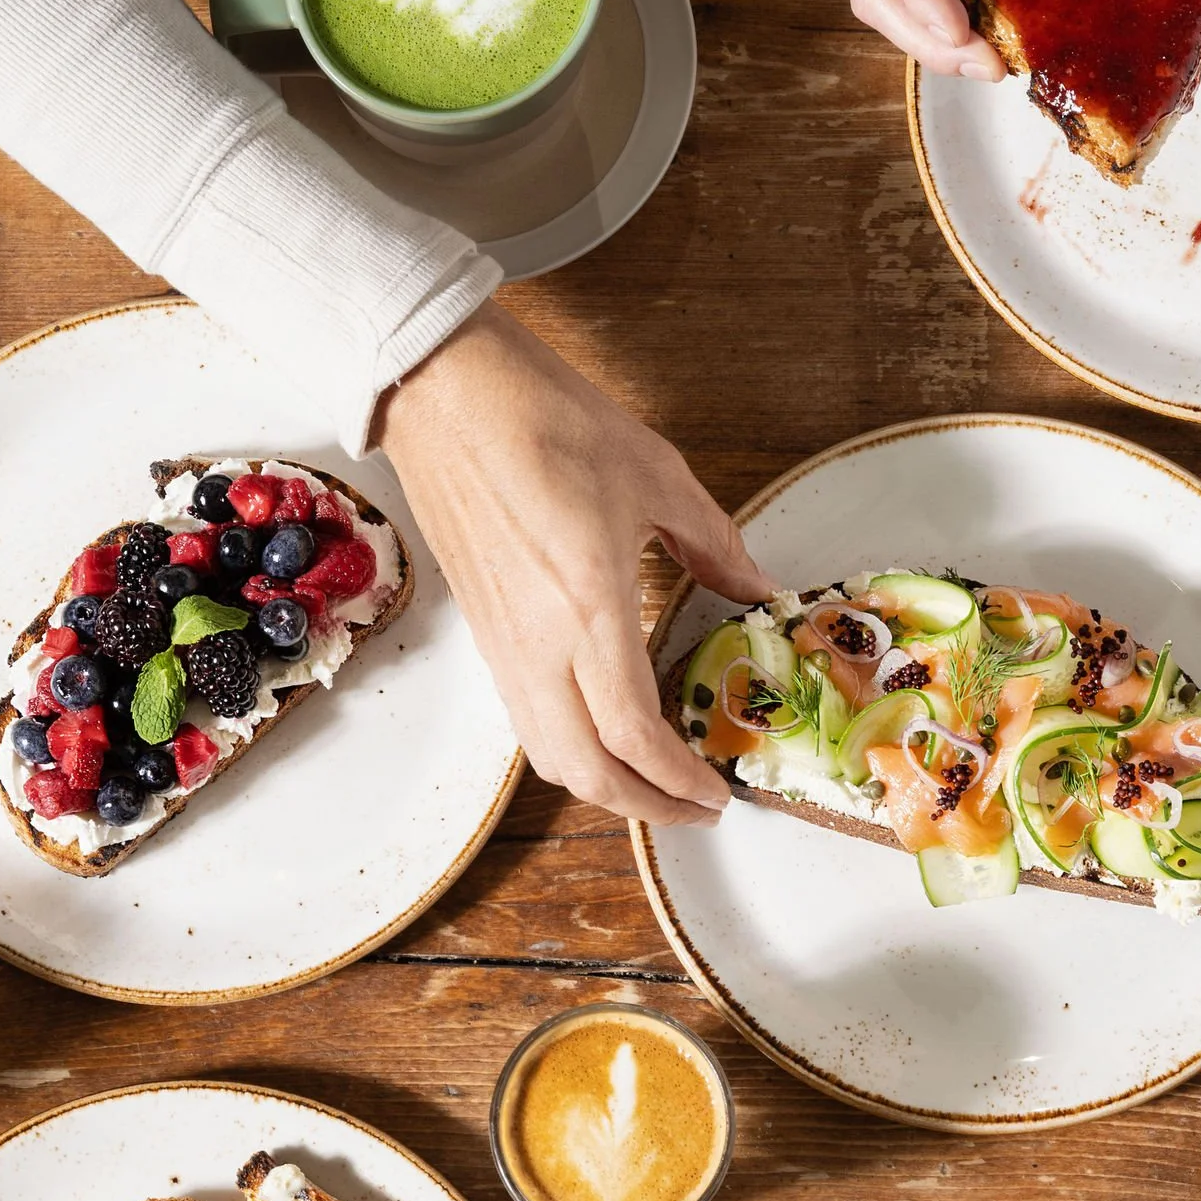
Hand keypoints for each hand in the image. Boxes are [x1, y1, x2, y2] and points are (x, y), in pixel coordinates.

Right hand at [373, 306, 768, 826]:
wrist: (446, 394)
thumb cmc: (546, 420)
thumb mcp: (657, 475)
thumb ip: (713, 544)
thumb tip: (755, 590)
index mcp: (587, 607)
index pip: (632, 733)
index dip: (678, 779)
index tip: (717, 791)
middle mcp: (537, 644)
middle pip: (585, 770)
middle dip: (645, 806)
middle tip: (695, 807)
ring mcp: (503, 645)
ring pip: (548, 754)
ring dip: (603, 786)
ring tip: (654, 781)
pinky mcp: (483, 633)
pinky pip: (526, 720)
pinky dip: (570, 749)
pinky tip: (606, 730)